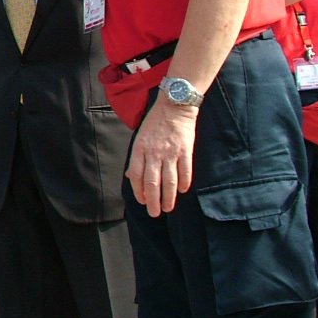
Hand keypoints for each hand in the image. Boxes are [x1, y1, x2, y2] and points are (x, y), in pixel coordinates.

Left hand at [126, 100, 197, 215]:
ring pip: (169, 181)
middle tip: (154, 213)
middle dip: (153, 201)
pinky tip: (182, 191)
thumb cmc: (155, 122)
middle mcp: (154, 152)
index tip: (142, 201)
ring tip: (168, 208)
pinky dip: (183, 183)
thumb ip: (137, 158)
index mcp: (140, 149)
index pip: (136, 175)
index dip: (138, 191)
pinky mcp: (185, 150)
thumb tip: (131, 177)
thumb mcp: (139, 137)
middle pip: (152, 183)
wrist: (174, 105)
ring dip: (168, 197)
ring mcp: (170, 152)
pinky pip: (185, 171)